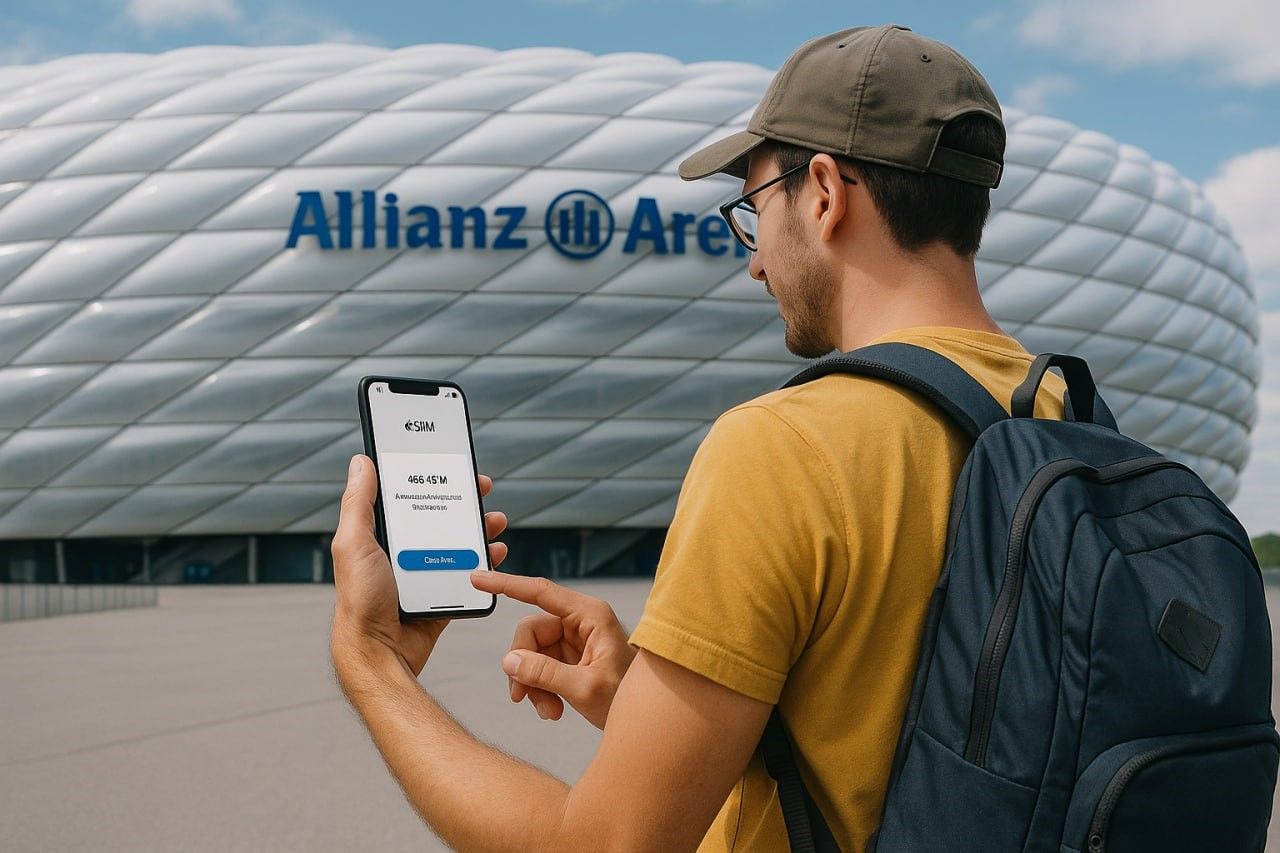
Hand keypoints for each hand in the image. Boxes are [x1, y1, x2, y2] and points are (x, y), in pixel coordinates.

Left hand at [330, 454, 508, 679]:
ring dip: (480, 528)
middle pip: (439, 515)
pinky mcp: (441, 593)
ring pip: (458, 541)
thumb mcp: (354, 543)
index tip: (451, 465)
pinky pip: (468, 572)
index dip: (430, 477)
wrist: (380, 650)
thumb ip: (357, 503)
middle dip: (463, 500)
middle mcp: (402, 550)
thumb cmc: (360, 599)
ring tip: (495, 521)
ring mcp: (424, 572)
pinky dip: (485, 560)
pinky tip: (495, 552)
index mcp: (380, 535)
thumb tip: (361, 462)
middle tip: (482, 489)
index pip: (408, 495)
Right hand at [469, 570, 635, 729]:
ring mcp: (575, 640)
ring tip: (548, 712)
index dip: (507, 584)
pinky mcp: (571, 659)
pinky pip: (540, 668)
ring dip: (533, 685)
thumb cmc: (630, 698)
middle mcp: (581, 622)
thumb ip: (545, 674)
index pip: (541, 592)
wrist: (649, 723)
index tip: (479, 579)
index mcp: (590, 615)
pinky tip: (553, 711)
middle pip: (530, 633)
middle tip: (522, 698)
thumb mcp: (586, 689)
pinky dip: (541, 691)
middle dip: (524, 667)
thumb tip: (509, 661)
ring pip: (532, 654)